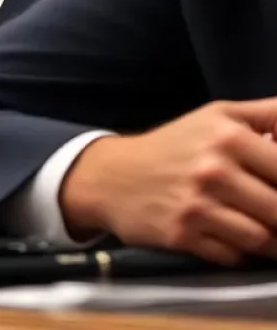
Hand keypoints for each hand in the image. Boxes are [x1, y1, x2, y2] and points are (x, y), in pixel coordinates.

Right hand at [60, 100, 276, 264]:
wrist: (112, 174)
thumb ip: (266, 116)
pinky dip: (237, 251)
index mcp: (227, 135)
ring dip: (267, 239)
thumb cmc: (173, 145)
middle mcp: (214, 170)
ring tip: (256, 225)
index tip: (274, 186)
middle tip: (266, 207)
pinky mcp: (184, 235)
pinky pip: (234, 256)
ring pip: (264, 239)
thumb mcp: (216, 115)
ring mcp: (198, 205)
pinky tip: (226, 235)